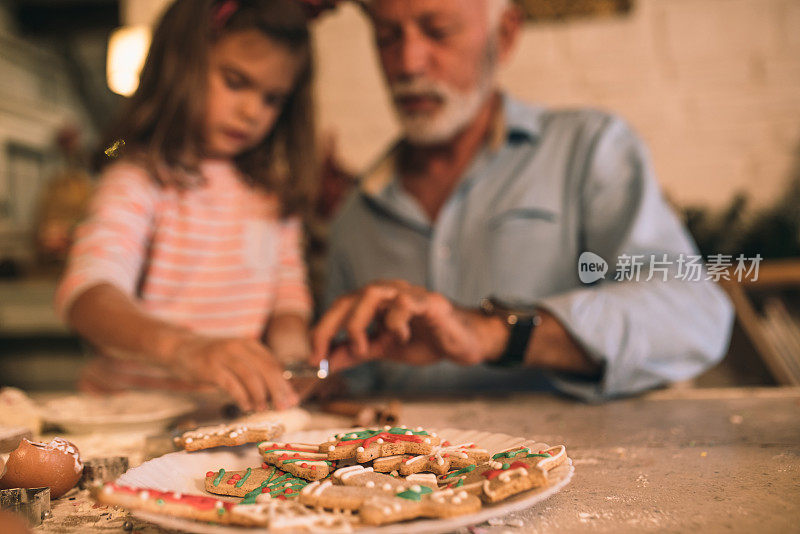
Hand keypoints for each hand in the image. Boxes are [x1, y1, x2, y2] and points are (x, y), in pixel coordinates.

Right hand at [171, 336, 298, 411]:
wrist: (181, 349)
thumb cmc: (214, 359)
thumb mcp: (238, 360)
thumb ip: (257, 373)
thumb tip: (281, 395)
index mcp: (250, 345)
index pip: (273, 364)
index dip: (285, 383)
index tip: (292, 400)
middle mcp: (239, 347)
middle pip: (266, 369)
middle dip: (278, 390)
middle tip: (284, 406)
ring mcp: (224, 356)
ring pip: (250, 376)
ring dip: (260, 395)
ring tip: (263, 408)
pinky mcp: (210, 367)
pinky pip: (231, 383)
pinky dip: (241, 397)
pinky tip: (246, 406)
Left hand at [310, 281, 507, 371]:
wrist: (463, 342)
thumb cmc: (425, 339)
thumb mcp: (383, 349)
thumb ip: (355, 352)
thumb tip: (324, 363)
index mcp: (374, 302)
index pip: (339, 308)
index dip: (322, 330)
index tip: (313, 358)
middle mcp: (387, 291)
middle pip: (349, 298)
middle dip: (331, 326)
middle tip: (324, 355)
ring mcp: (407, 294)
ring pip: (371, 293)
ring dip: (359, 323)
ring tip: (363, 349)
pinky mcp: (428, 302)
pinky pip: (404, 303)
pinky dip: (394, 322)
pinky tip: (401, 338)